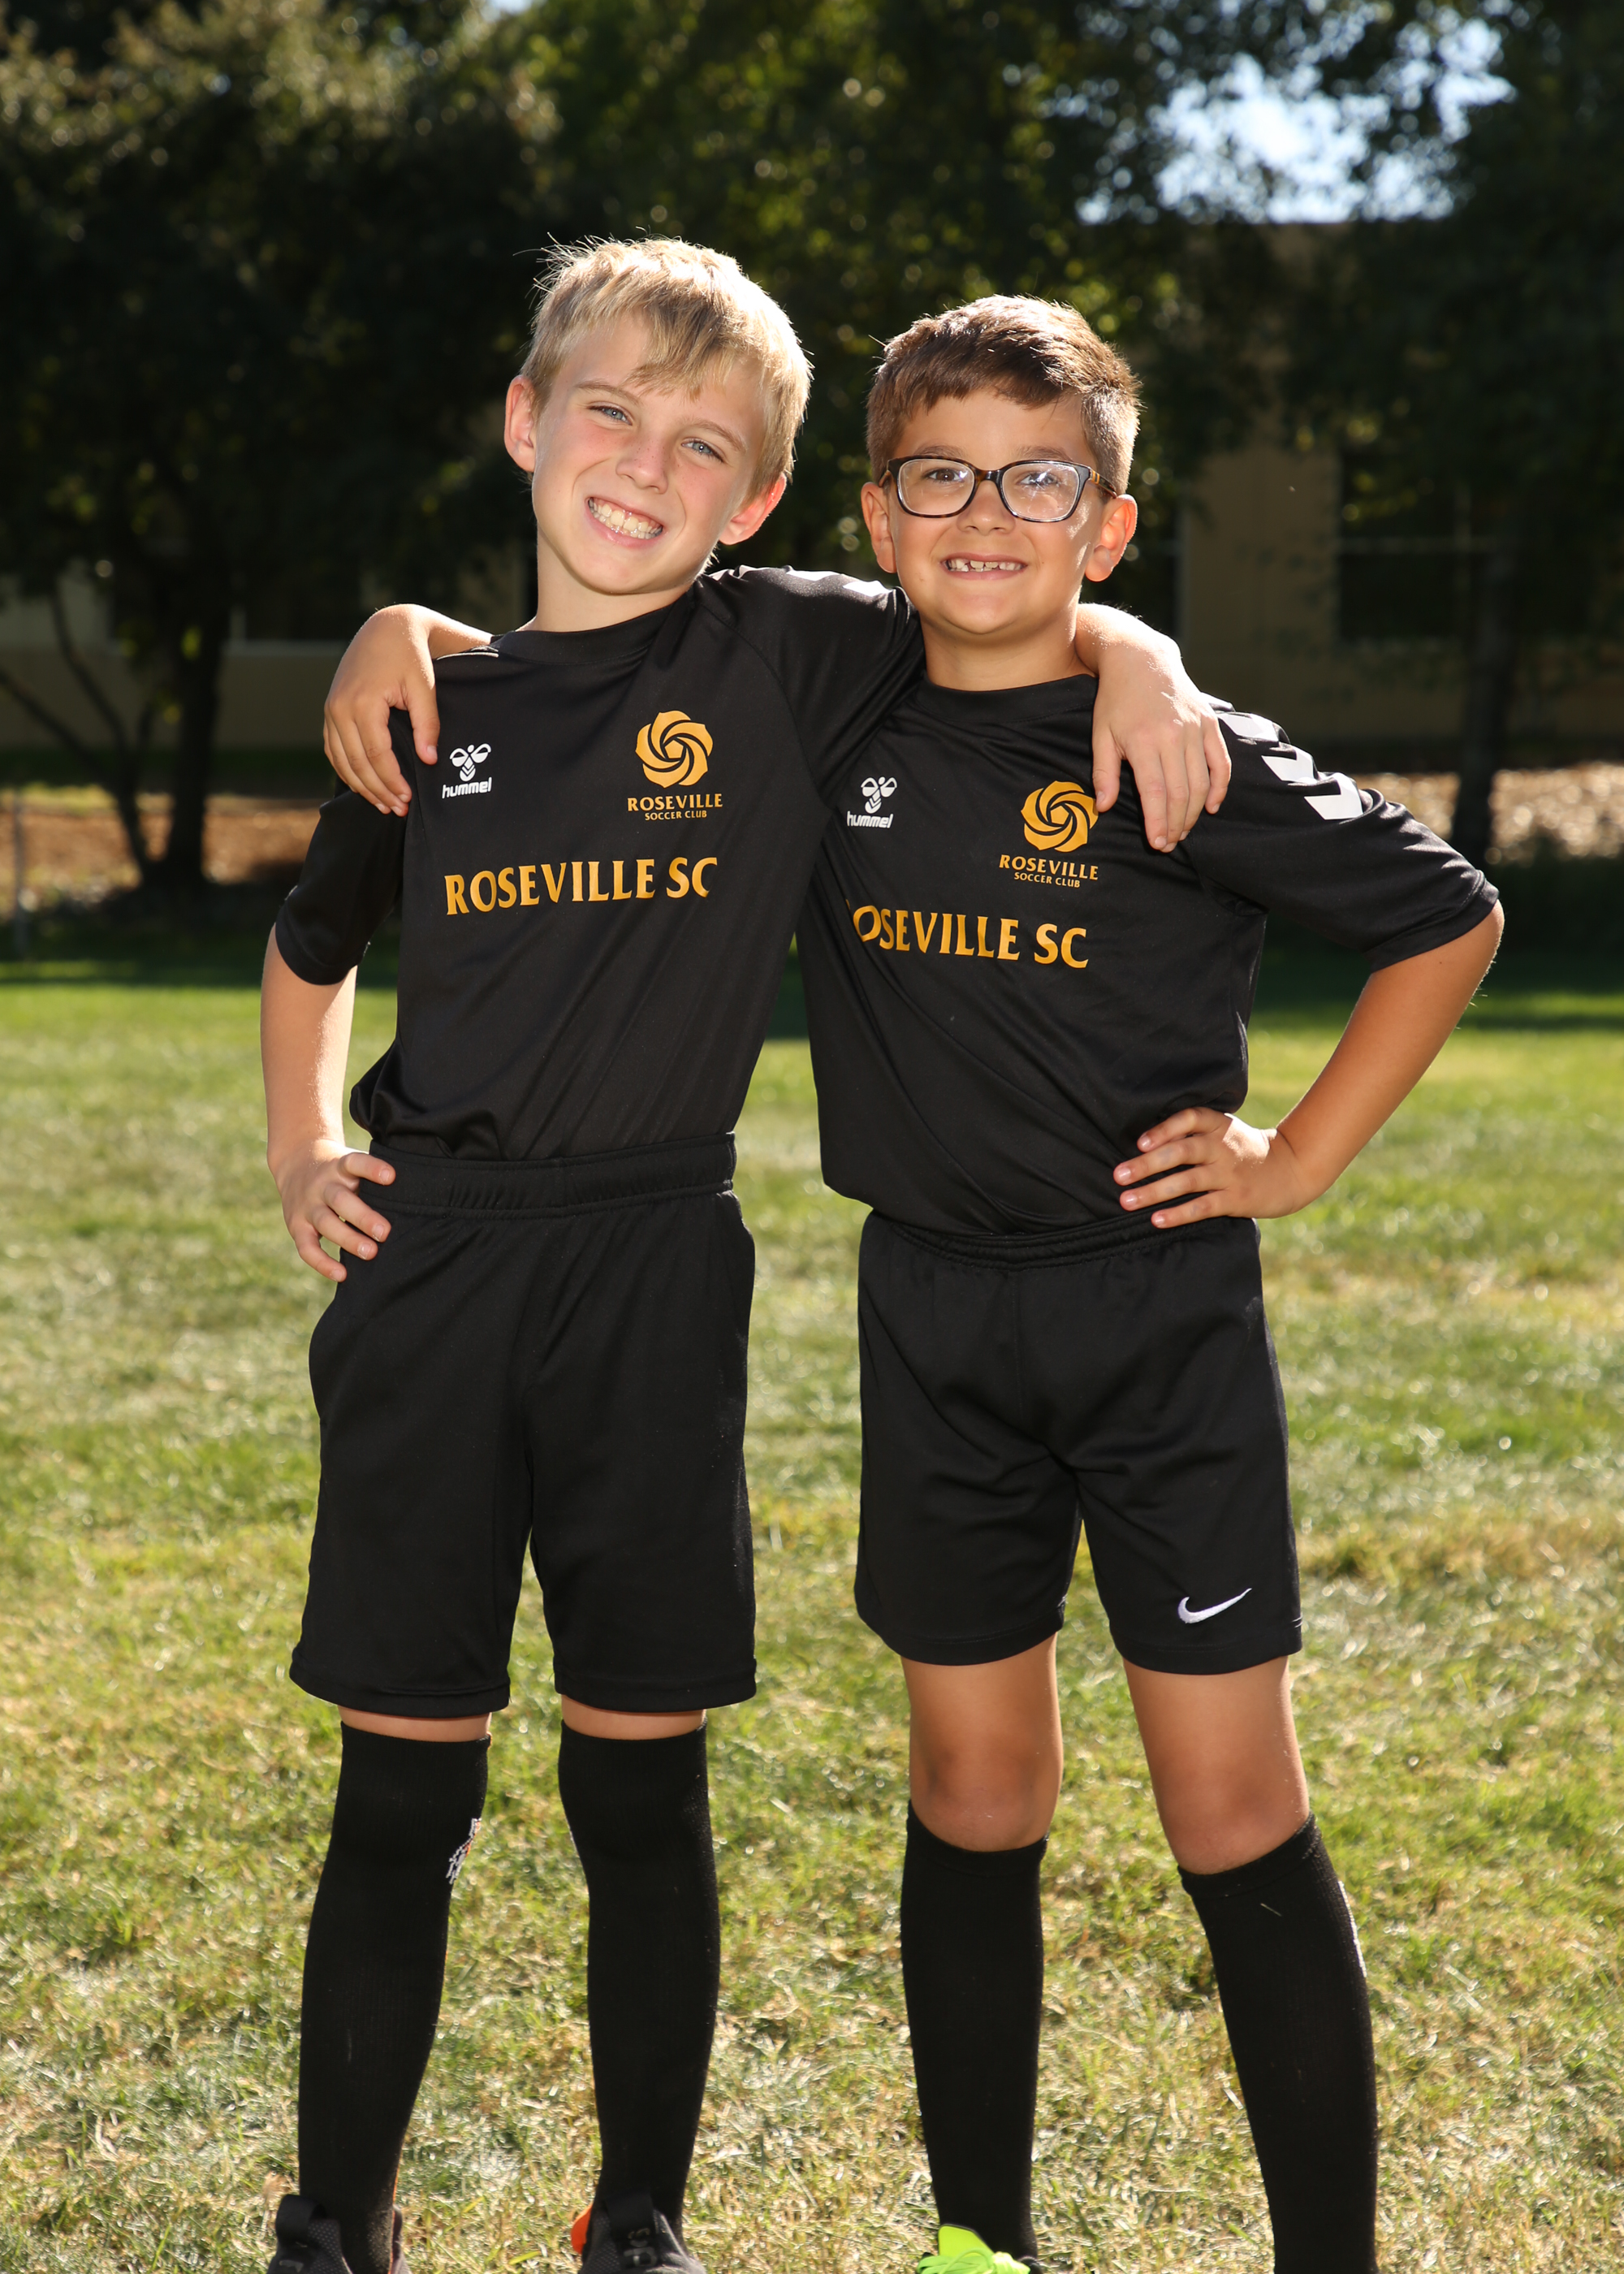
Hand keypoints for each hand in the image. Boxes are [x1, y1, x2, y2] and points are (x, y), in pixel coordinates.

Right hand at [274, 1140, 395, 1282]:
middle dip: (363, 1217)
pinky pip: (307, 1247)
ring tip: (371, 1252)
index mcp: (339, 1166)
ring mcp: (307, 1206)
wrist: (295, 1162)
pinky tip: (342, 1274)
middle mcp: (322, 1185)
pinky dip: (322, 1263)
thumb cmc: (339, 1171)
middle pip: (340, 1199)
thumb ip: (371, 1180)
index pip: (354, 1162)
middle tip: (385, 1232)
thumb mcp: (350, 1164)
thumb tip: (411, 1200)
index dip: (371, 1168)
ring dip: (348, 1239)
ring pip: (325, 1223)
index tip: (391, 1177)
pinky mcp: (296, 1226)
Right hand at [323, 605, 459, 815]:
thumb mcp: (425, 687)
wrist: (386, 629)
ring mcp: (331, 710)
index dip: (392, 781)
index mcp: (362, 702)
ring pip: (341, 760)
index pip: (376, 755)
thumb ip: (428, 725)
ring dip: (362, 786)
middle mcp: (339, 708)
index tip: (409, 800)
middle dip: (378, 791)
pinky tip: (364, 785)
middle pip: (357, 764)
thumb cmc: (409, 656)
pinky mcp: (330, 711)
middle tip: (399, 810)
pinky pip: (334, 749)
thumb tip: (428, 760)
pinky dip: (347, 770)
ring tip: (384, 805)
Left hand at [1087, 626, 1230, 851]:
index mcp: (1143, 741)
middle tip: (1169, 843)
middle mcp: (1173, 736)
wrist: (1141, 659)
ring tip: (1183, 829)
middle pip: (1181, 793)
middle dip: (1176, 824)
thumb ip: (1103, 773)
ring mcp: (1194, 729)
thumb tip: (1104, 807)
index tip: (1157, 844)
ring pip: (1202, 782)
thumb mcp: (1100, 735)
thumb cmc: (1115, 700)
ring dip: (1194, 812)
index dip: (1158, 822)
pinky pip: (1220, 761)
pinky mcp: (1208, 724)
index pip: (1155, 793)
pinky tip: (1211, 806)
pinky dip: (1220, 787)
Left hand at [1114, 1108, 1317, 1227]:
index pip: (1189, 1118)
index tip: (1140, 1142)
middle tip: (1118, 1175)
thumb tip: (1143, 1143)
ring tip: (1127, 1201)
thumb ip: (1193, 1132)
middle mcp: (1222, 1147)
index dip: (1164, 1129)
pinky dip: (1179, 1214)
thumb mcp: (1225, 1130)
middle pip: (1182, 1151)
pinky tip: (1157, 1220)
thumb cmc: (1245, 1149)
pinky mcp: (1236, 1199)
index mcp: (1218, 1125)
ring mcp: (1229, 1173)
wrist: (1291, 1168)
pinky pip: (1203, 1206)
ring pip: (1187, 1181)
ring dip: (1154, 1191)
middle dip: (1147, 1164)